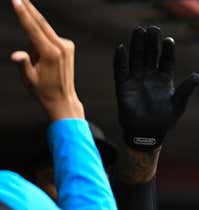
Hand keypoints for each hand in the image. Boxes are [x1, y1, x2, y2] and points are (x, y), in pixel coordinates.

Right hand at [11, 0, 83, 119]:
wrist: (63, 99)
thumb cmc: (43, 90)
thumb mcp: (29, 79)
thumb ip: (23, 64)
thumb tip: (17, 55)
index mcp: (51, 54)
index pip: (33, 29)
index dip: (23, 13)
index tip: (17, 1)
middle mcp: (61, 47)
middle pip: (41, 23)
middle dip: (28, 9)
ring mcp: (67, 46)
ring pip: (44, 32)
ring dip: (35, 39)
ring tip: (38, 63)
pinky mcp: (68, 46)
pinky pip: (50, 38)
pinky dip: (42, 43)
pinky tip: (44, 60)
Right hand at [114, 26, 198, 150]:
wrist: (147, 134)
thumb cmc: (165, 120)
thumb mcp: (178, 105)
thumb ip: (186, 90)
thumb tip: (197, 76)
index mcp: (164, 80)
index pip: (166, 61)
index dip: (167, 51)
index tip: (169, 40)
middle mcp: (150, 77)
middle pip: (150, 55)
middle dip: (151, 42)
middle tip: (152, 28)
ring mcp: (136, 80)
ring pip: (136, 59)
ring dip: (137, 45)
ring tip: (138, 31)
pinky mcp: (123, 87)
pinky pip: (121, 71)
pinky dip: (120, 60)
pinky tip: (121, 48)